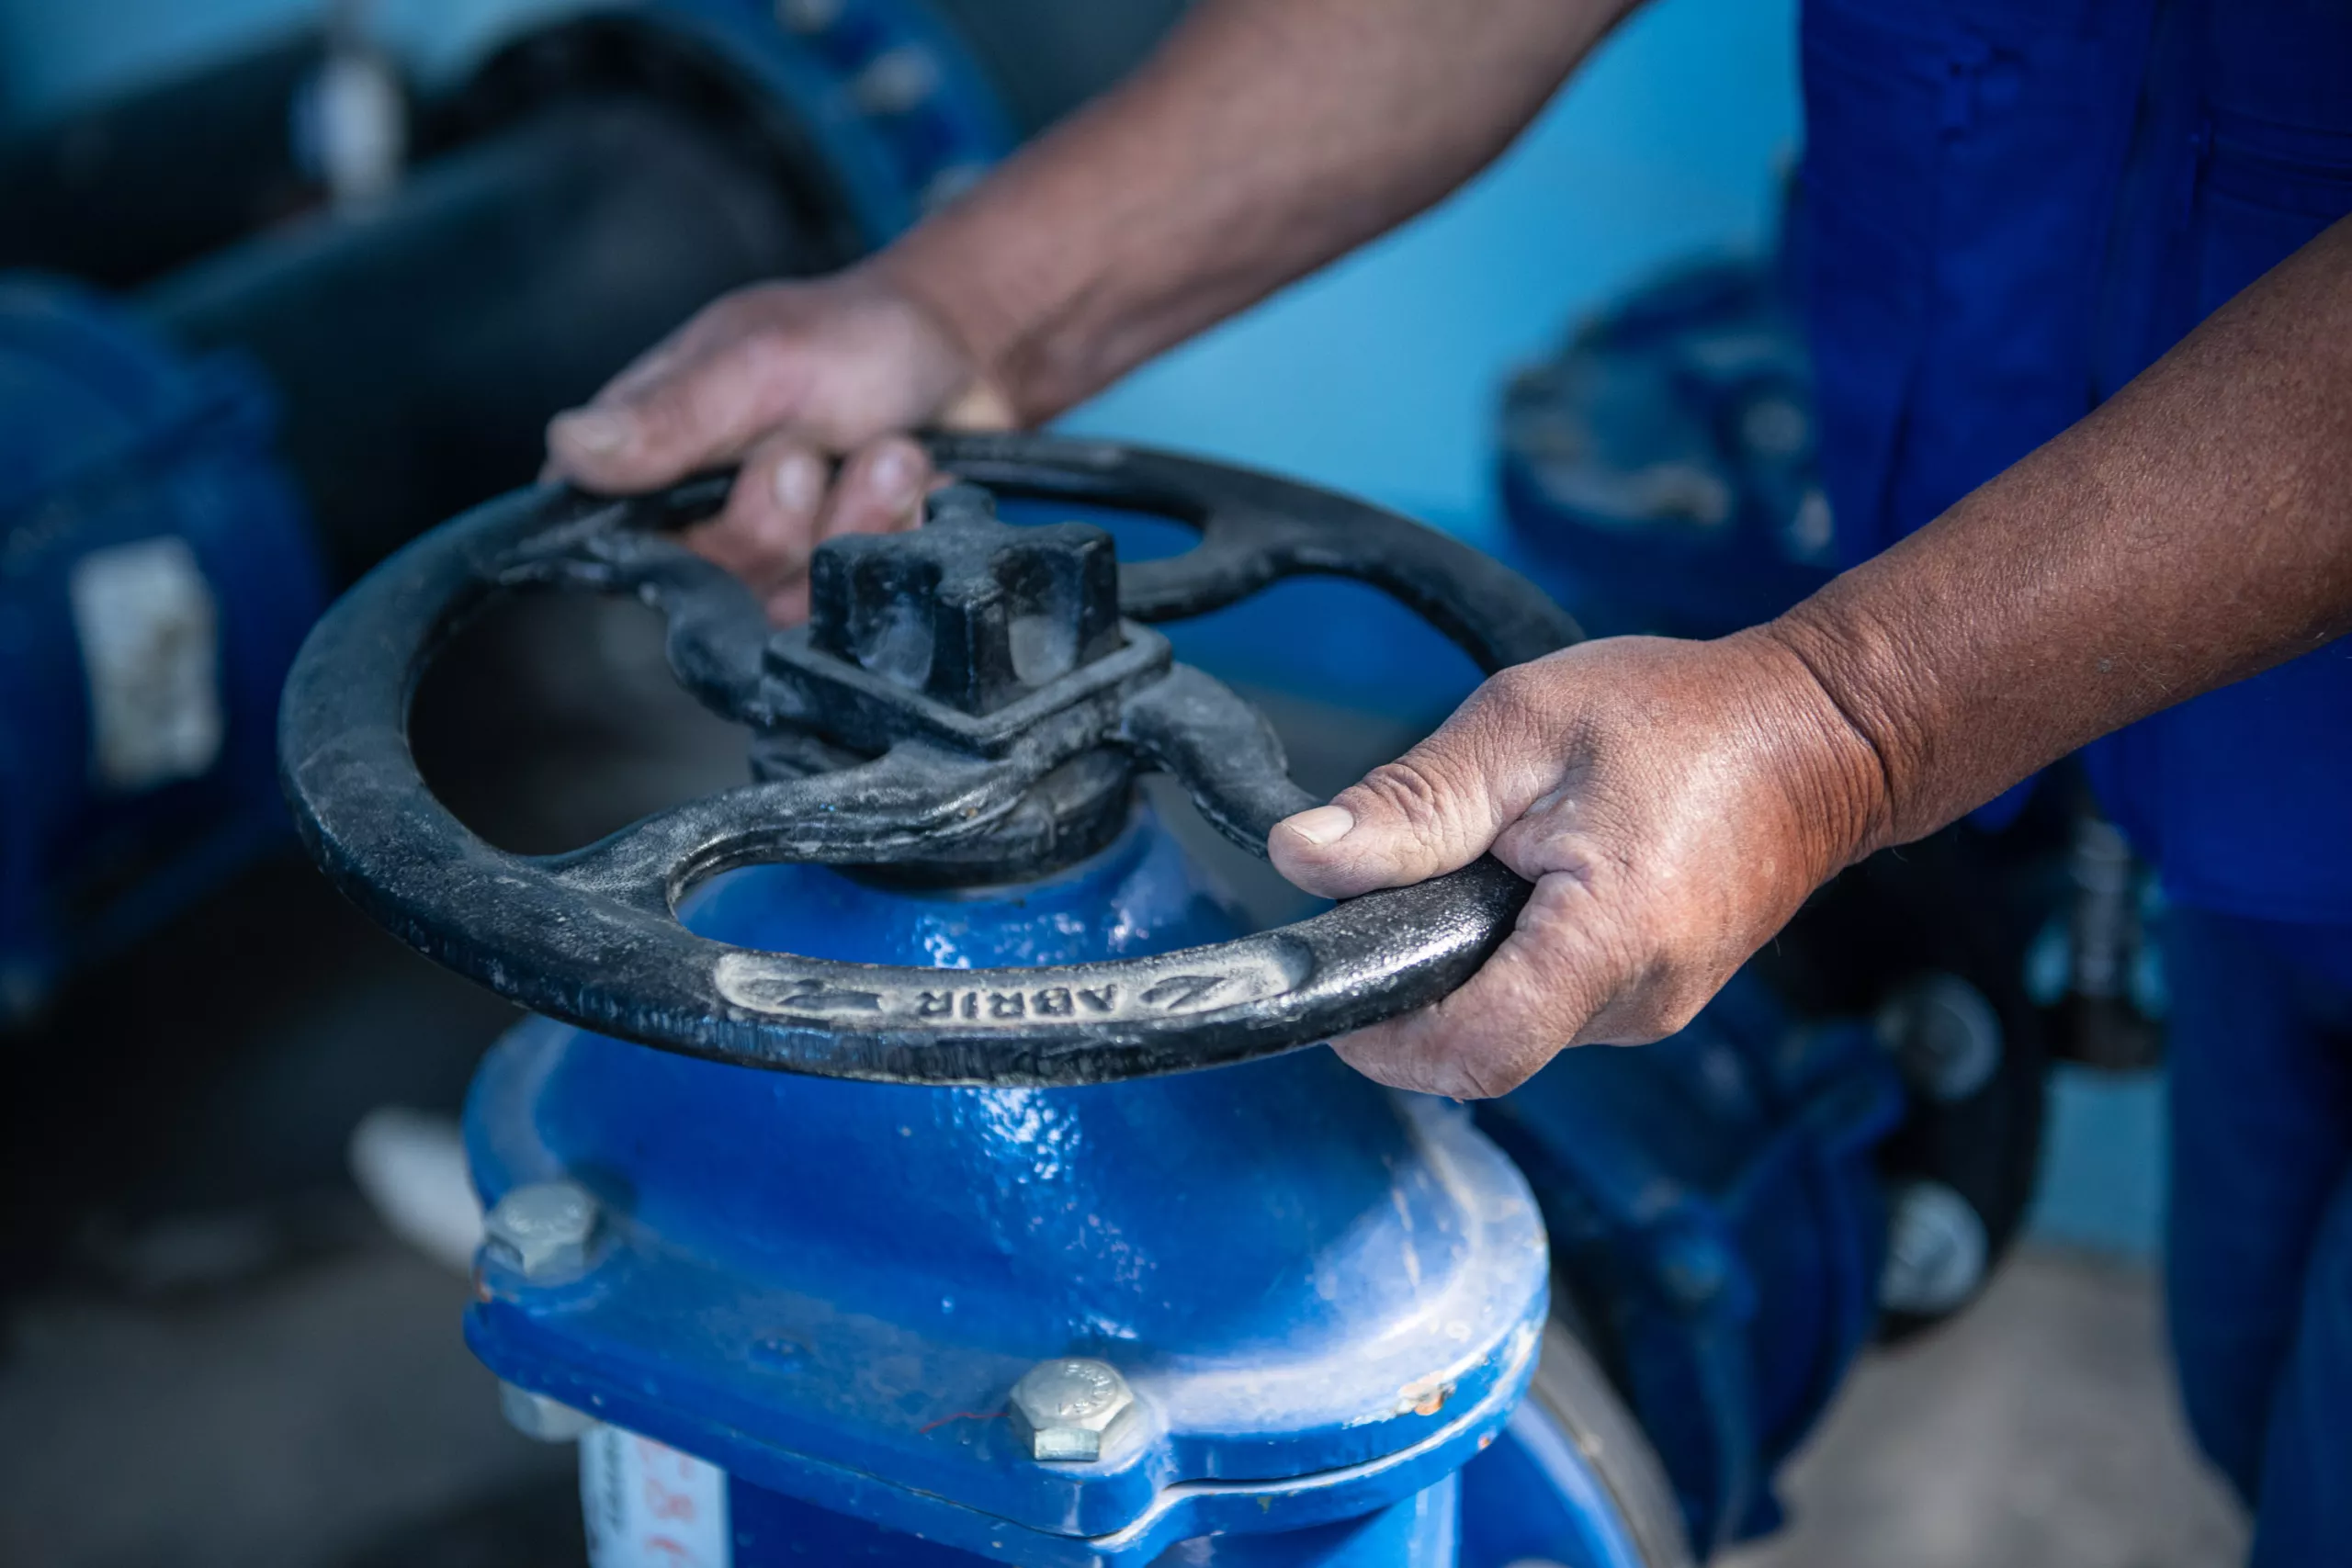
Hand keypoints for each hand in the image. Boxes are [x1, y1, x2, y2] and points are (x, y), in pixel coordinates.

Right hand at [543, 264, 1011, 622]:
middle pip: (717, 581)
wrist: (961, 352)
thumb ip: (672, 414)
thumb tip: (569, 449)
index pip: (612, 539)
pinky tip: (912, 485)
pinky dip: (894, 539)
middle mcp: (696, 521)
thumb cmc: (850, 338)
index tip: (775, 464)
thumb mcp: (757, 359)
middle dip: (789, 515)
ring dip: (856, 521)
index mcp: (644, 459)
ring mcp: (769, 561)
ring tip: (891, 453)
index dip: (691, 530)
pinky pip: (855, 605)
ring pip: (792, 600)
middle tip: (820, 449)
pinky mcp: (832, 585)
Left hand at [1267, 632, 1888, 1097]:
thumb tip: (1302, 857)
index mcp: (1609, 938)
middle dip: (1416, 986)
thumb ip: (1412, 805)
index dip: (1383, 1038)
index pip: (1472, 1054)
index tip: (1332, 983)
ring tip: (1481, 865)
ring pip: (1513, 1027)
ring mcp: (1652, 1009)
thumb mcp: (1522, 727)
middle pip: (1481, 1046)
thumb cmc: (1685, 715)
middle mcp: (1639, 1001)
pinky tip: (1526, 882)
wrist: (1823, 734)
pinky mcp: (1654, 999)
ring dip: (1466, 966)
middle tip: (1397, 889)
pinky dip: (1512, 959)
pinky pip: (1551, 1006)